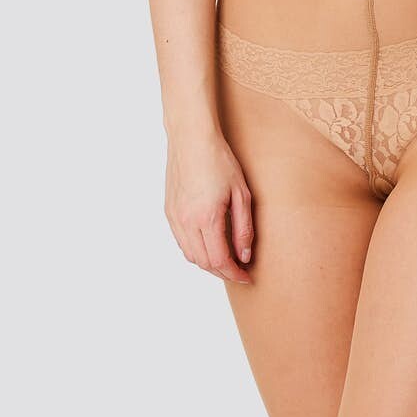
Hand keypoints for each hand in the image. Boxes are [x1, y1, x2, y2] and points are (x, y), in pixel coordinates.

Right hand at [165, 123, 255, 282]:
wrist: (191, 139)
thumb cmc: (219, 161)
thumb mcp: (241, 195)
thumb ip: (243, 228)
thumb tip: (244, 256)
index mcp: (206, 218)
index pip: (219, 260)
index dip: (234, 273)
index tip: (246, 276)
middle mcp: (186, 221)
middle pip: (203, 262)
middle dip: (222, 272)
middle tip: (239, 271)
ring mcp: (175, 217)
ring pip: (190, 255)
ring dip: (208, 263)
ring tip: (226, 260)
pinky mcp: (169, 211)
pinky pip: (181, 241)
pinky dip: (195, 250)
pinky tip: (209, 244)